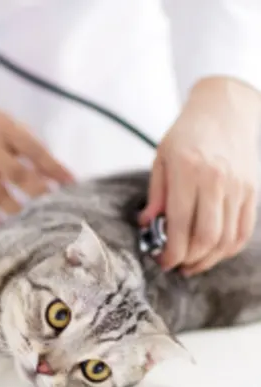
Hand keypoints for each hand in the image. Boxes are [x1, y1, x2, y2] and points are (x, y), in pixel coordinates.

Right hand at [0, 93, 73, 223]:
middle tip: (55, 206)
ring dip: (18, 209)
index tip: (71, 183)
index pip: (32, 149)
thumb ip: (25, 143)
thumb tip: (53, 171)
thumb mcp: (3, 123)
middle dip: (37, 191)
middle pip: (16, 173)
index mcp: (2, 128)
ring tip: (35, 223)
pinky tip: (5, 229)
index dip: (53, 167)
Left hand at [139, 78, 260, 275]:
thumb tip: (148, 225)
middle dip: (188, 260)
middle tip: (175, 265)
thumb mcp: (161, 158)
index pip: (179, 225)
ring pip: (226, 240)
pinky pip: (243, 232)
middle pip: (206, 238)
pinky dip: (228, 249)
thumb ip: (156, 194)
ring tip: (192, 264)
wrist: (225, 109)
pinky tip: (213, 253)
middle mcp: (217, 180)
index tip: (162, 260)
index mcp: (189, 171)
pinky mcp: (252, 192)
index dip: (170, 252)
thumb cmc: (187, 134)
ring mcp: (238, 187)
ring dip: (207, 260)